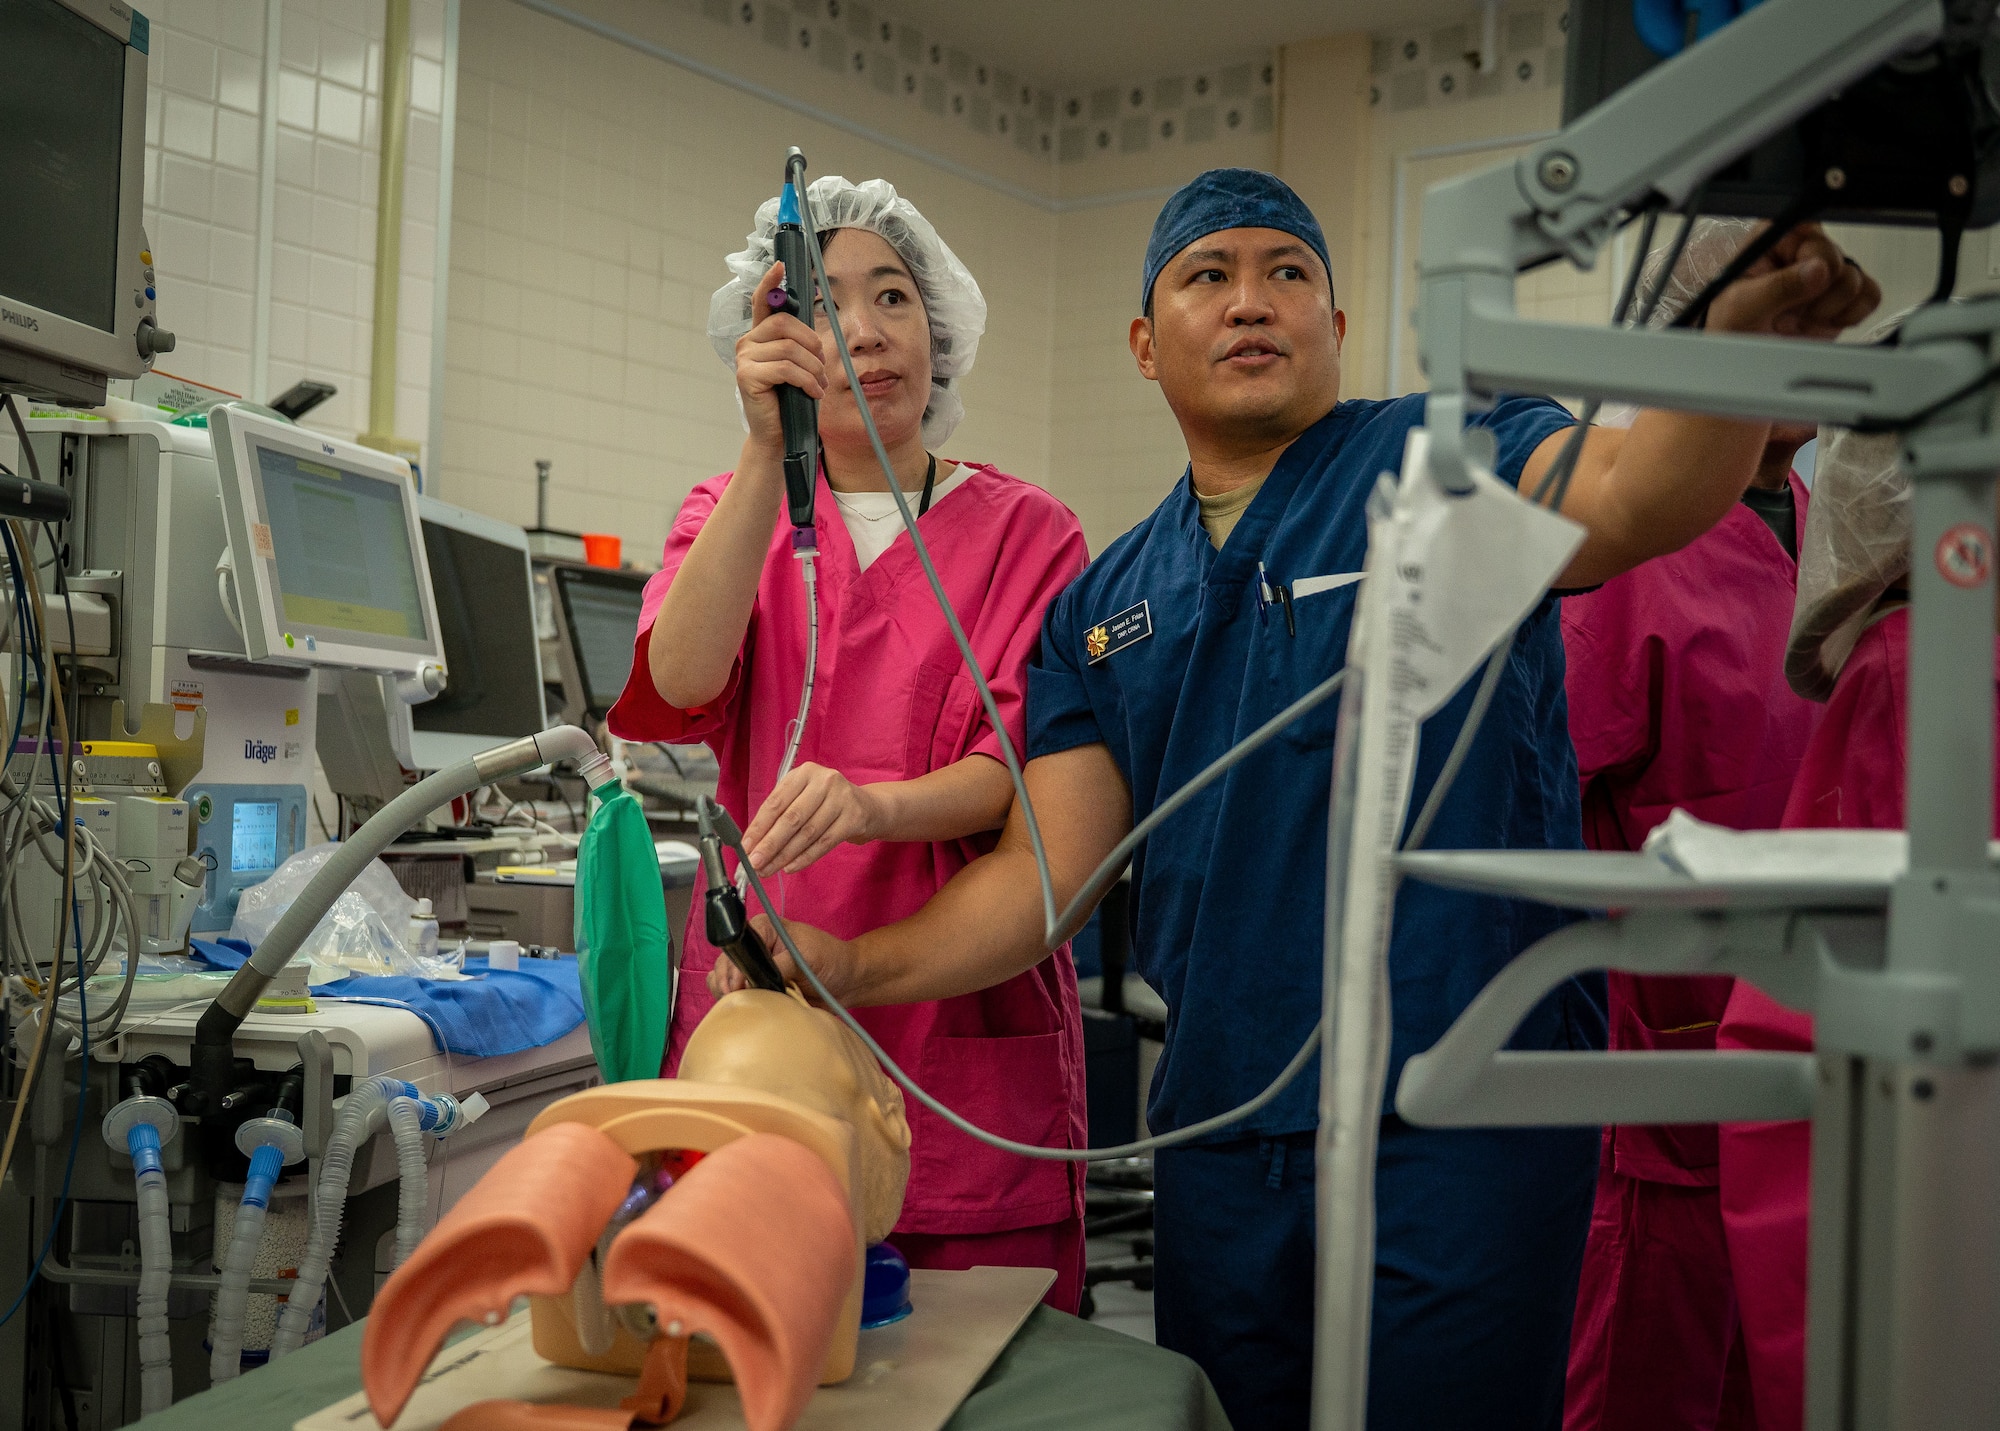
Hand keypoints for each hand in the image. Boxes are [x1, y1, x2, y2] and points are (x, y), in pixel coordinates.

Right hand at [704, 913, 862, 1005]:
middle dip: (726, 982)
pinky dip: (736, 1003)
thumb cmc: (831, 959)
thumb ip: (779, 966)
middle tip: (737, 998)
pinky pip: (737, 996)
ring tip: (739, 1003)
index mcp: (764, 929)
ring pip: (724, 981)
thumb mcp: (806, 957)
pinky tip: (742, 1008)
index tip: (736, 985)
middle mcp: (755, 948)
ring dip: (728, 993)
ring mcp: (754, 970)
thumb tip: (754, 982)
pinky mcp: (759, 989)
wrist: (848, 981)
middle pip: (725, 964)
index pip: (737, 944)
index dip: (732, 965)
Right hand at [735, 261, 826, 451]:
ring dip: (813, 368)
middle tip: (821, 365)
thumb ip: (799, 344)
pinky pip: (785, 369)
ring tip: (818, 384)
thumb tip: (813, 329)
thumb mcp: (797, 366)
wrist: (777, 434)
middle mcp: (748, 342)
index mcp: (760, 335)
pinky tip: (812, 392)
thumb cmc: (789, 399)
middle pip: (784, 324)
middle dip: (811, 343)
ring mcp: (744, 359)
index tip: (782, 266)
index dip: (771, 282)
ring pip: (789, 349)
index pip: (763, 301)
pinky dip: (806, 381)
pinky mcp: (747, 376)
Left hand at [743, 763, 884, 874]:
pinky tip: (790, 867)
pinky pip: (824, 843)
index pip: (776, 802)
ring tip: (769, 869)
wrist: (868, 807)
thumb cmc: (825, 803)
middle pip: (791, 818)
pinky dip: (805, 857)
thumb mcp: (802, 797)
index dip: (759, 827)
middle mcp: (824, 781)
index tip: (745, 847)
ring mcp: (842, 798)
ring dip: (785, 855)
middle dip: (770, 844)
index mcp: (804, 773)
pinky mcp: (854, 818)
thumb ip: (779, 815)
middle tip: (754, 863)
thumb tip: (753, 843)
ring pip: (807, 833)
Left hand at [1706, 221, 1879, 338]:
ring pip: (1856, 279)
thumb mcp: (1742, 304)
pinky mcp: (1840, 298)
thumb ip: (1778, 286)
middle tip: (1793, 310)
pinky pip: (1870, 296)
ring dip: (1830, 308)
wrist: (1739, 357)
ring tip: (1802, 319)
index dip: (1813, 262)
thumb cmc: (1728, 325)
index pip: (1814, 235)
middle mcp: (1803, 253)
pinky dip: (1851, 315)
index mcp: (1776, 240)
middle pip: (1839, 260)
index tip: (1800, 284)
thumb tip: (1818, 269)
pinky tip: (1824, 323)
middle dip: (1819, 294)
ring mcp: (1824, 276)